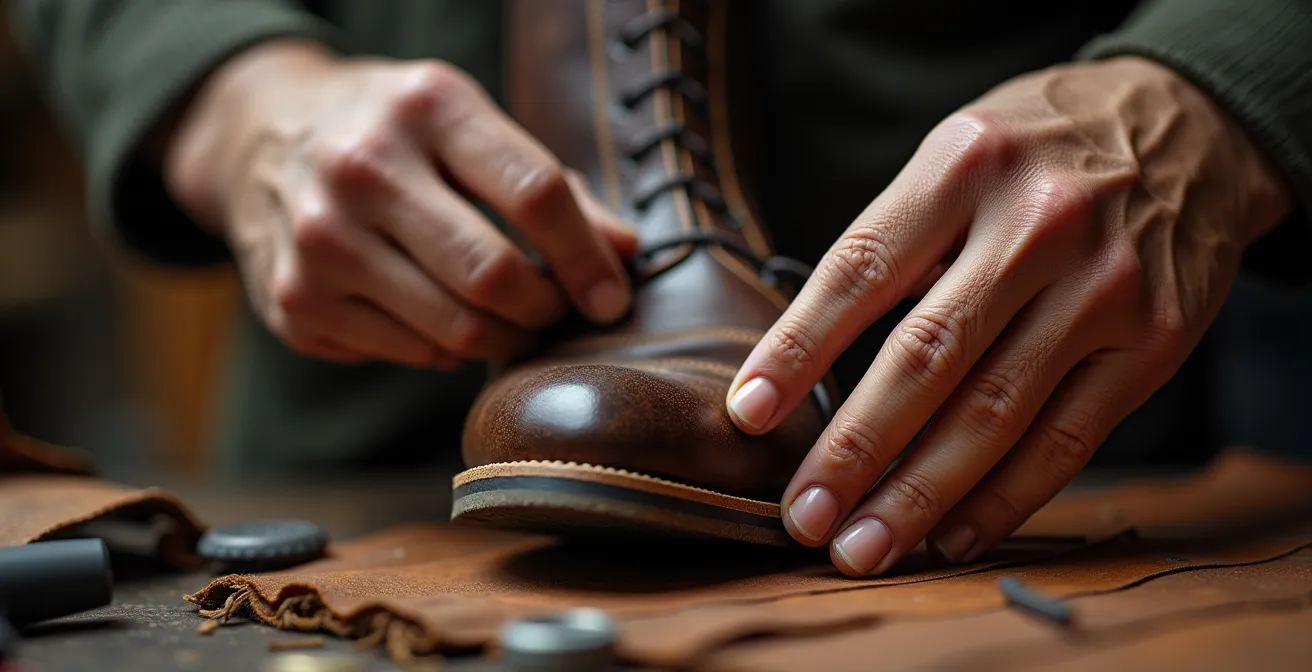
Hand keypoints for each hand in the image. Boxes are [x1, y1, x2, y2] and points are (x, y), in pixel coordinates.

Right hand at [163, 40, 636, 367]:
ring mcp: (320, 239)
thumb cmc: (396, 134)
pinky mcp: (297, 301)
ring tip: (513, 322)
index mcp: (425, 106)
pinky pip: (411, 354)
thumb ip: (553, 188)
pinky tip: (446, 321)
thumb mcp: (469, 127)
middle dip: (544, 309)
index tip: (611, 296)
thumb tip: (625, 254)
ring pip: (455, 330)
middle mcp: (363, 167)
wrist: (263, 136)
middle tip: (556, 312)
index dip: (587, 257)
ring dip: (504, 340)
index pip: (534, 193)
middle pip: (493, 274)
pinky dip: (447, 350)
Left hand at [725, 56, 1291, 575]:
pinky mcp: (1153, 343)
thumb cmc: (1041, 149)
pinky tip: (951, 537)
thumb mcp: (959, 152)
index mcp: (965, 165)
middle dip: (855, 449)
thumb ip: (895, 240)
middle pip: (926, 356)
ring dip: (920, 494)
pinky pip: (1066, 439)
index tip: (746, 415)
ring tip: (862, 548)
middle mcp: (1038, 223)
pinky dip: (1004, 499)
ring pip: (995, 413)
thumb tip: (805, 361)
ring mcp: (1103, 288)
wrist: (1191, 127)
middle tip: (803, 515)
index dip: (796, 351)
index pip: (859, 271)